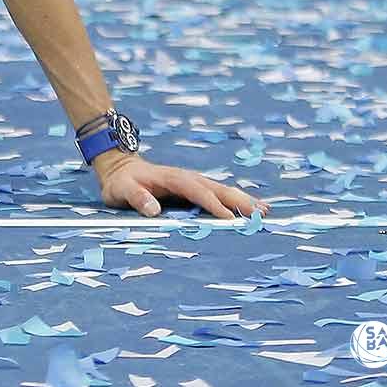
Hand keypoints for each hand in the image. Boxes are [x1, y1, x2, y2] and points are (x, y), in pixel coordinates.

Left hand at [95, 153, 271, 219]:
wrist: (121, 168)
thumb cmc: (121, 182)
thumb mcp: (122, 190)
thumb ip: (136, 197)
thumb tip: (153, 209)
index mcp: (172, 178)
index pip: (196, 191)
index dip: (212, 204)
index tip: (228, 219)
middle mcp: (187, 178)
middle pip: (217, 188)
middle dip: (238, 200)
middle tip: (261, 213)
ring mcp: (193, 182)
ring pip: (222, 190)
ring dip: (243, 200)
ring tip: (265, 211)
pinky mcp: (195, 188)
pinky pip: (218, 194)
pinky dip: (236, 200)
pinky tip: (251, 208)